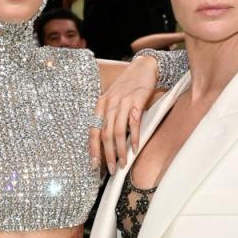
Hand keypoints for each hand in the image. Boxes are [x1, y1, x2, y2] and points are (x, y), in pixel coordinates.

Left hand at [91, 57, 158, 173]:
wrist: (144, 67)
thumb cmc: (129, 86)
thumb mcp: (114, 99)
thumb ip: (110, 116)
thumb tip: (108, 141)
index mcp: (101, 105)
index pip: (93, 130)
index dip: (93, 149)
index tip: (93, 165)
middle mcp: (109, 104)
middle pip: (105, 134)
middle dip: (107, 155)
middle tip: (111, 169)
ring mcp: (122, 102)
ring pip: (118, 131)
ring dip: (120, 150)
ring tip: (123, 163)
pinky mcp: (136, 101)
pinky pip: (133, 123)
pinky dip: (134, 138)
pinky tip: (135, 149)